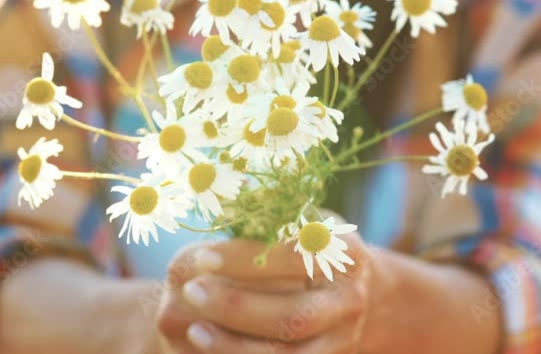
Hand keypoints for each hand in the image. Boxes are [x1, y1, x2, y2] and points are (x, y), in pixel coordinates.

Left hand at [156, 228, 372, 352]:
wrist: (346, 290)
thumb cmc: (307, 244)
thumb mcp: (294, 219)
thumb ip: (263, 214)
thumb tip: (217, 201)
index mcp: (344, 254)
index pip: (293, 258)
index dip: (246, 260)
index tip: (202, 257)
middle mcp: (349, 302)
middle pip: (292, 315)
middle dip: (237, 308)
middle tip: (191, 291)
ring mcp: (340, 341)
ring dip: (235, 346)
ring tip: (194, 330)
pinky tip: (208, 347)